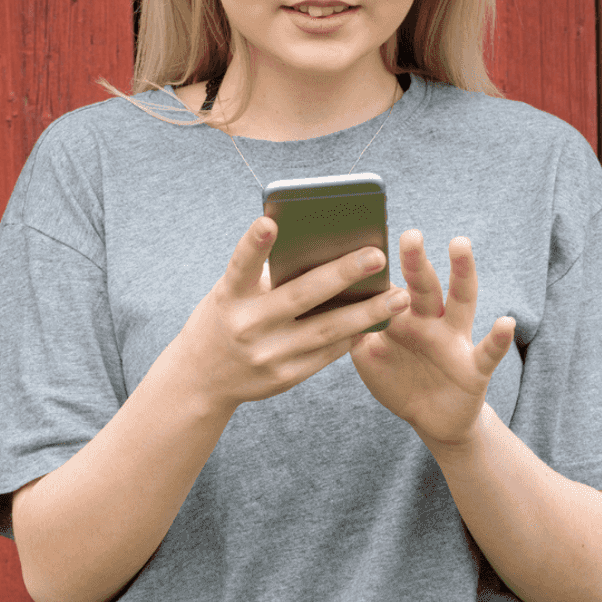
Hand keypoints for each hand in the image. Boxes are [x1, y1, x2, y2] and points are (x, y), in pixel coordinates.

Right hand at [161, 217, 411, 412]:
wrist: (202, 379)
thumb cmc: (225, 318)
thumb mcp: (230, 295)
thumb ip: (265, 275)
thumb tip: (323, 249)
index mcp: (229, 297)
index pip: (240, 266)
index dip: (254, 245)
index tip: (270, 222)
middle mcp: (246, 326)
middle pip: (299, 296)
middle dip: (341, 275)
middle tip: (377, 255)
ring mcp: (267, 355)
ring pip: (325, 330)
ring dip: (366, 312)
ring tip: (399, 296)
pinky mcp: (285, 377)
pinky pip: (327, 353)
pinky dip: (354, 334)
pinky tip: (380, 319)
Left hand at [350, 230, 515, 446]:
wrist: (432, 420)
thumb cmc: (398, 380)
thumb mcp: (369, 356)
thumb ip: (353, 331)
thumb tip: (330, 302)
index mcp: (403, 315)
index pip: (393, 282)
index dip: (381, 264)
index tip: (367, 235)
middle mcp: (431, 320)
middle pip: (424, 284)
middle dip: (416, 260)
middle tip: (409, 234)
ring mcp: (454, 340)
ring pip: (460, 301)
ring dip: (462, 272)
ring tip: (458, 243)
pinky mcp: (475, 367)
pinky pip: (489, 351)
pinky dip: (499, 338)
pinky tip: (506, 321)